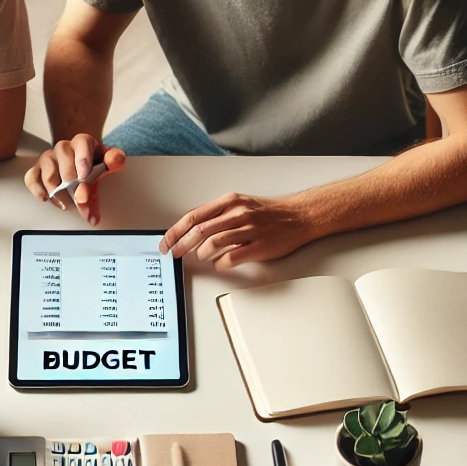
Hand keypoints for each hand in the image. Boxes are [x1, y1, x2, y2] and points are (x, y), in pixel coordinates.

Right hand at [23, 134, 125, 224]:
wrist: (80, 159)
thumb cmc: (94, 162)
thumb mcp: (108, 160)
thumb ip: (114, 160)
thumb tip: (115, 161)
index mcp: (82, 142)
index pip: (81, 143)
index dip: (83, 159)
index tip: (85, 175)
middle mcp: (63, 147)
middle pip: (63, 158)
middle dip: (71, 180)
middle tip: (79, 197)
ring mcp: (48, 158)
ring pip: (47, 171)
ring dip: (57, 190)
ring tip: (67, 204)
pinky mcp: (38, 169)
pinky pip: (31, 177)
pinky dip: (37, 190)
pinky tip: (47, 198)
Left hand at [159, 192, 316, 268]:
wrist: (299, 216)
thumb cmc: (268, 212)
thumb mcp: (240, 204)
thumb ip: (217, 214)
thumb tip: (191, 229)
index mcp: (229, 201)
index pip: (193, 216)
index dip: (176, 231)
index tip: (166, 241)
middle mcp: (238, 213)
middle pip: (199, 230)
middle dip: (181, 244)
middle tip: (174, 254)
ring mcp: (249, 229)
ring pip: (213, 243)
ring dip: (201, 254)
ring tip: (200, 257)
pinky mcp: (259, 246)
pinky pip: (231, 258)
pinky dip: (220, 264)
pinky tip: (220, 264)